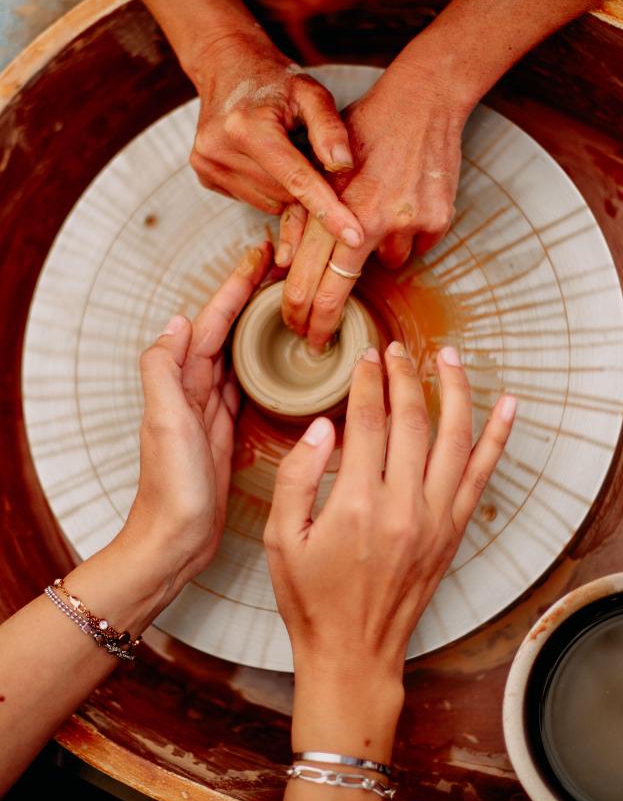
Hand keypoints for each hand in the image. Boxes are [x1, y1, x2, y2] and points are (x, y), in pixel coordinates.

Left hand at [117, 241, 272, 595]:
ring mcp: (209, 411)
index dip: (231, 291)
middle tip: (276, 270)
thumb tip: (177, 322)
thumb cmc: (171, 489)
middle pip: (223, 332)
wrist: (174, 541)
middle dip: (246, 299)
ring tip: (279, 302)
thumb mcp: (164, 423)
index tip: (256, 260)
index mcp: (180, 384)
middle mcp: (192, 391)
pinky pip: (244, 387)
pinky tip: (274, 361)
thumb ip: (164, 370)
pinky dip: (257, 366)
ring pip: (235, 355)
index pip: (208, 324)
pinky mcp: (225, 432)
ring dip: (254, 327)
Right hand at [189, 32, 363, 247]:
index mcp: (248, 127)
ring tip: (285, 153)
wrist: (227, 67)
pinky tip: (265, 161)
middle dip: (307, 187)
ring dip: (287, 188)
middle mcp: (220, 148)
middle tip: (309, 154)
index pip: (297, 181)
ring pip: (270, 204)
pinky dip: (268, 188)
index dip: (329, 210)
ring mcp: (207, 165)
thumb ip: (330, 127)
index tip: (355, 238)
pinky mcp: (204, 176)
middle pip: (285, 196)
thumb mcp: (311, 93)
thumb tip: (344, 166)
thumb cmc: (277, 82)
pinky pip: (253, 200)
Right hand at [265, 342, 515, 760]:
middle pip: (412, 421)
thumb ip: (296, 477)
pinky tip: (509, 408)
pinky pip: (481, 475)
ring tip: (449, 358)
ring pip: (453, 439)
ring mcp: (435, 519)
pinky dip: (496, 438)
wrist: (354, 652)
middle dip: (404, 377)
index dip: (366, 384)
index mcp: (355, 505)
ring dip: (454, 392)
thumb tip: (322, 427)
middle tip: (396, 350)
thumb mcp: (279, 538)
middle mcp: (403, 507)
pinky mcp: (452, 532)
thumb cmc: (312, 598)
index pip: (366, 423)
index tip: (365, 358)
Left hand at [279, 60, 470, 348]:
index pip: (308, 277)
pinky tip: (406, 200)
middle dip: (323, 322)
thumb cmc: (364, 130)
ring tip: (383, 208)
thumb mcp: (321, 167)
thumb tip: (289, 264)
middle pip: (338, 291)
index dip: (300, 312)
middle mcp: (366, 220)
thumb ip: (305, 216)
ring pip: (386, 265)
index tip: (297, 330)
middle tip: (317, 341)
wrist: (423, 97)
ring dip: (380, 251)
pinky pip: (417, 246)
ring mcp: (404, 222)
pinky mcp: (435, 220)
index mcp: (330, 207)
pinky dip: (409, 233)